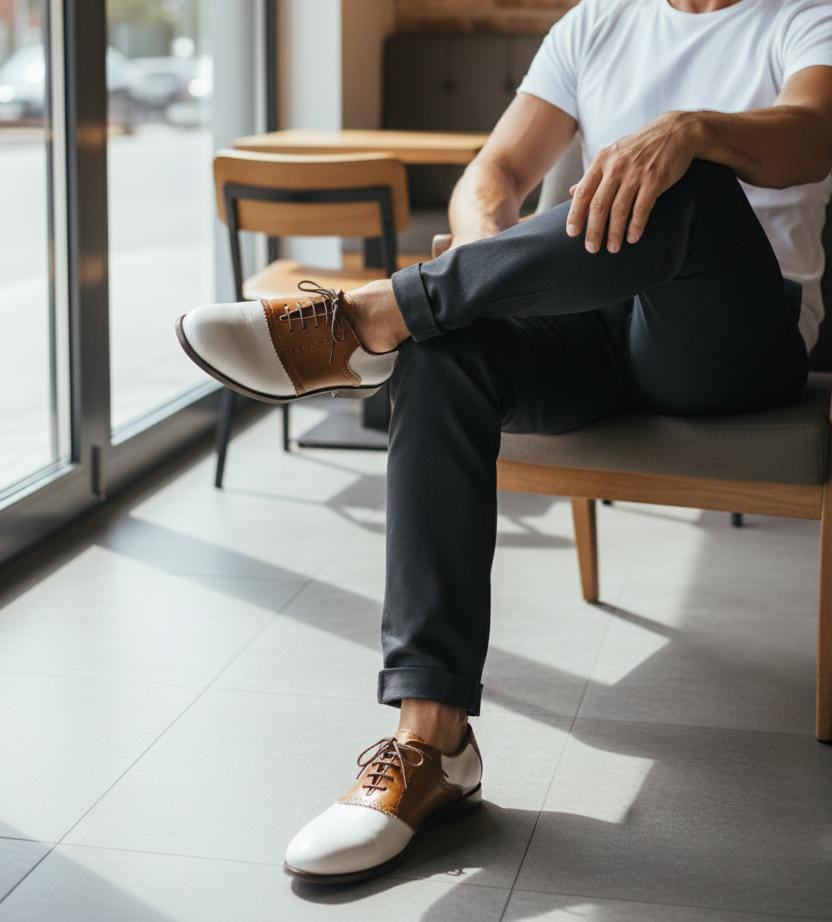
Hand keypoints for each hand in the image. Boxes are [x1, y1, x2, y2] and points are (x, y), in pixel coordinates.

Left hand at [566, 111, 699, 253]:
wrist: (675, 131)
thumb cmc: (639, 148)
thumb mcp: (612, 155)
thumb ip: (593, 175)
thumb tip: (573, 191)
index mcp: (601, 162)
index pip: (583, 192)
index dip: (576, 215)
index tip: (572, 234)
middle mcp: (616, 167)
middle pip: (599, 205)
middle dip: (594, 231)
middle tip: (591, 249)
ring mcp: (636, 173)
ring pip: (619, 210)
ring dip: (615, 233)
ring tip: (613, 248)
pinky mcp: (655, 179)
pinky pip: (642, 208)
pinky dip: (636, 226)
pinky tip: (632, 238)